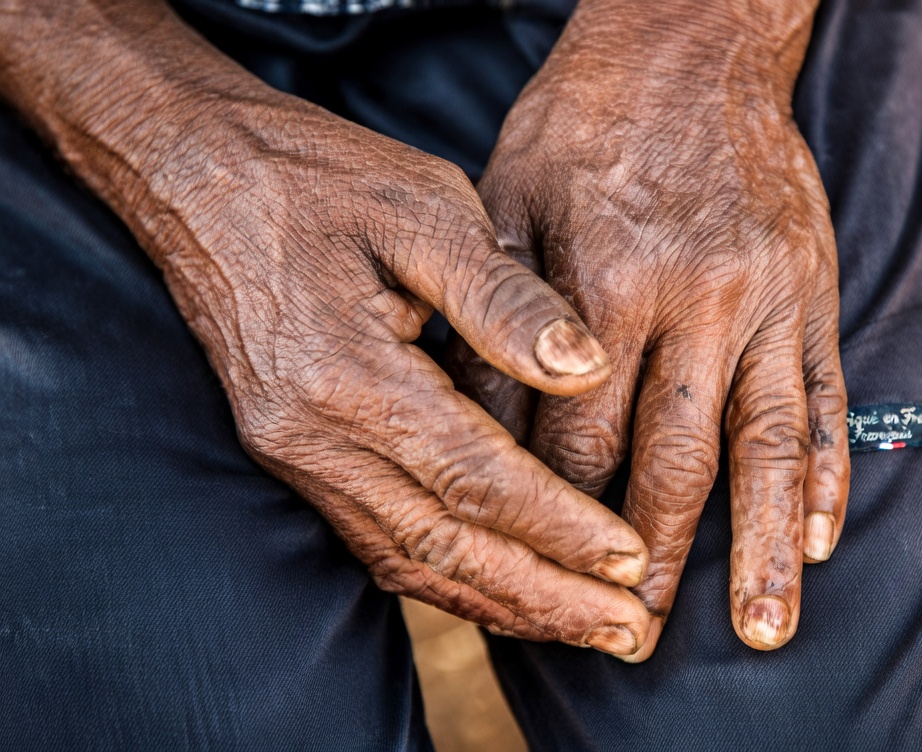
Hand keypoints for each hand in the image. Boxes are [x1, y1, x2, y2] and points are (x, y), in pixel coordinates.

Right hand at [0, 1, 650, 655]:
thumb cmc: (317, 177)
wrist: (194, 173)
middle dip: (544, 598)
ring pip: (408, 560)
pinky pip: (378, 539)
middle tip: (627, 633)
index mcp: (347, 376)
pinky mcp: (294, 454)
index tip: (632, 563)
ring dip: (501, 602)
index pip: (475, 480)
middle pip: (445, 548)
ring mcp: (294, 454)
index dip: (560, 528)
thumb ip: (503, 298)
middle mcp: (311, 437)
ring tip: (583, 625)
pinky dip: (449, 576)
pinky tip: (504, 587)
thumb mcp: (422, 206)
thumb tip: (584, 369)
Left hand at [466, 0, 850, 655]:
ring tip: (763, 628)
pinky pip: (828, 397)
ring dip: (761, 547)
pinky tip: (820, 537)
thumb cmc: (586, 123)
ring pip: (767, 446)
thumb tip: (478, 425)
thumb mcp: (509, 200)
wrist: (693, 44)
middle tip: (641, 638)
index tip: (547, 578)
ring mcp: (768, 302)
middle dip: (656, 560)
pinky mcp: (815, 293)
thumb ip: (501, 316)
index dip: (559, 518)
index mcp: (608, 284)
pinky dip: (829, 473)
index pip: (579, 437)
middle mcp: (697, 303)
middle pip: (675, 462)